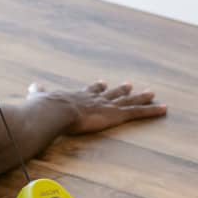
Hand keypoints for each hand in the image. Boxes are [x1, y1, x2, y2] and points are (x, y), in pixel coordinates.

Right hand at [30, 80, 166, 134]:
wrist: (54, 111)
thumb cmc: (45, 108)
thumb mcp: (40, 99)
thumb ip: (38, 94)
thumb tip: (33, 86)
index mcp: (78, 96)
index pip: (91, 91)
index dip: (97, 88)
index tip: (103, 83)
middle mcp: (95, 99)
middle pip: (112, 93)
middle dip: (121, 90)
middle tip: (129, 85)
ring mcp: (107, 106)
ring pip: (129, 101)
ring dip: (141, 97)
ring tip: (152, 93)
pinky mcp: (115, 115)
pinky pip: (138, 113)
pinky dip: (152, 111)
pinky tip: (164, 108)